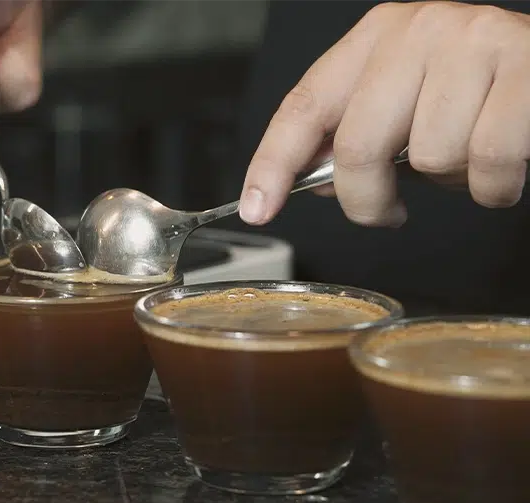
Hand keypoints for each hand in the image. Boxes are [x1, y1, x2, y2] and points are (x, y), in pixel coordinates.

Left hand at [240, 2, 529, 226]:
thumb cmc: (474, 89)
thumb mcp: (404, 102)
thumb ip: (357, 134)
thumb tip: (316, 181)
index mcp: (374, 38)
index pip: (304, 107)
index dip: (274, 164)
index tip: (257, 209)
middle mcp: (416, 31)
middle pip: (358, 146)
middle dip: (366, 201)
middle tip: (387, 213)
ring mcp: (472, 43)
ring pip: (429, 157)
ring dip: (448, 182)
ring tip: (465, 160)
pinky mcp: (526, 67)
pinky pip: (488, 160)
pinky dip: (492, 187)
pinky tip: (497, 172)